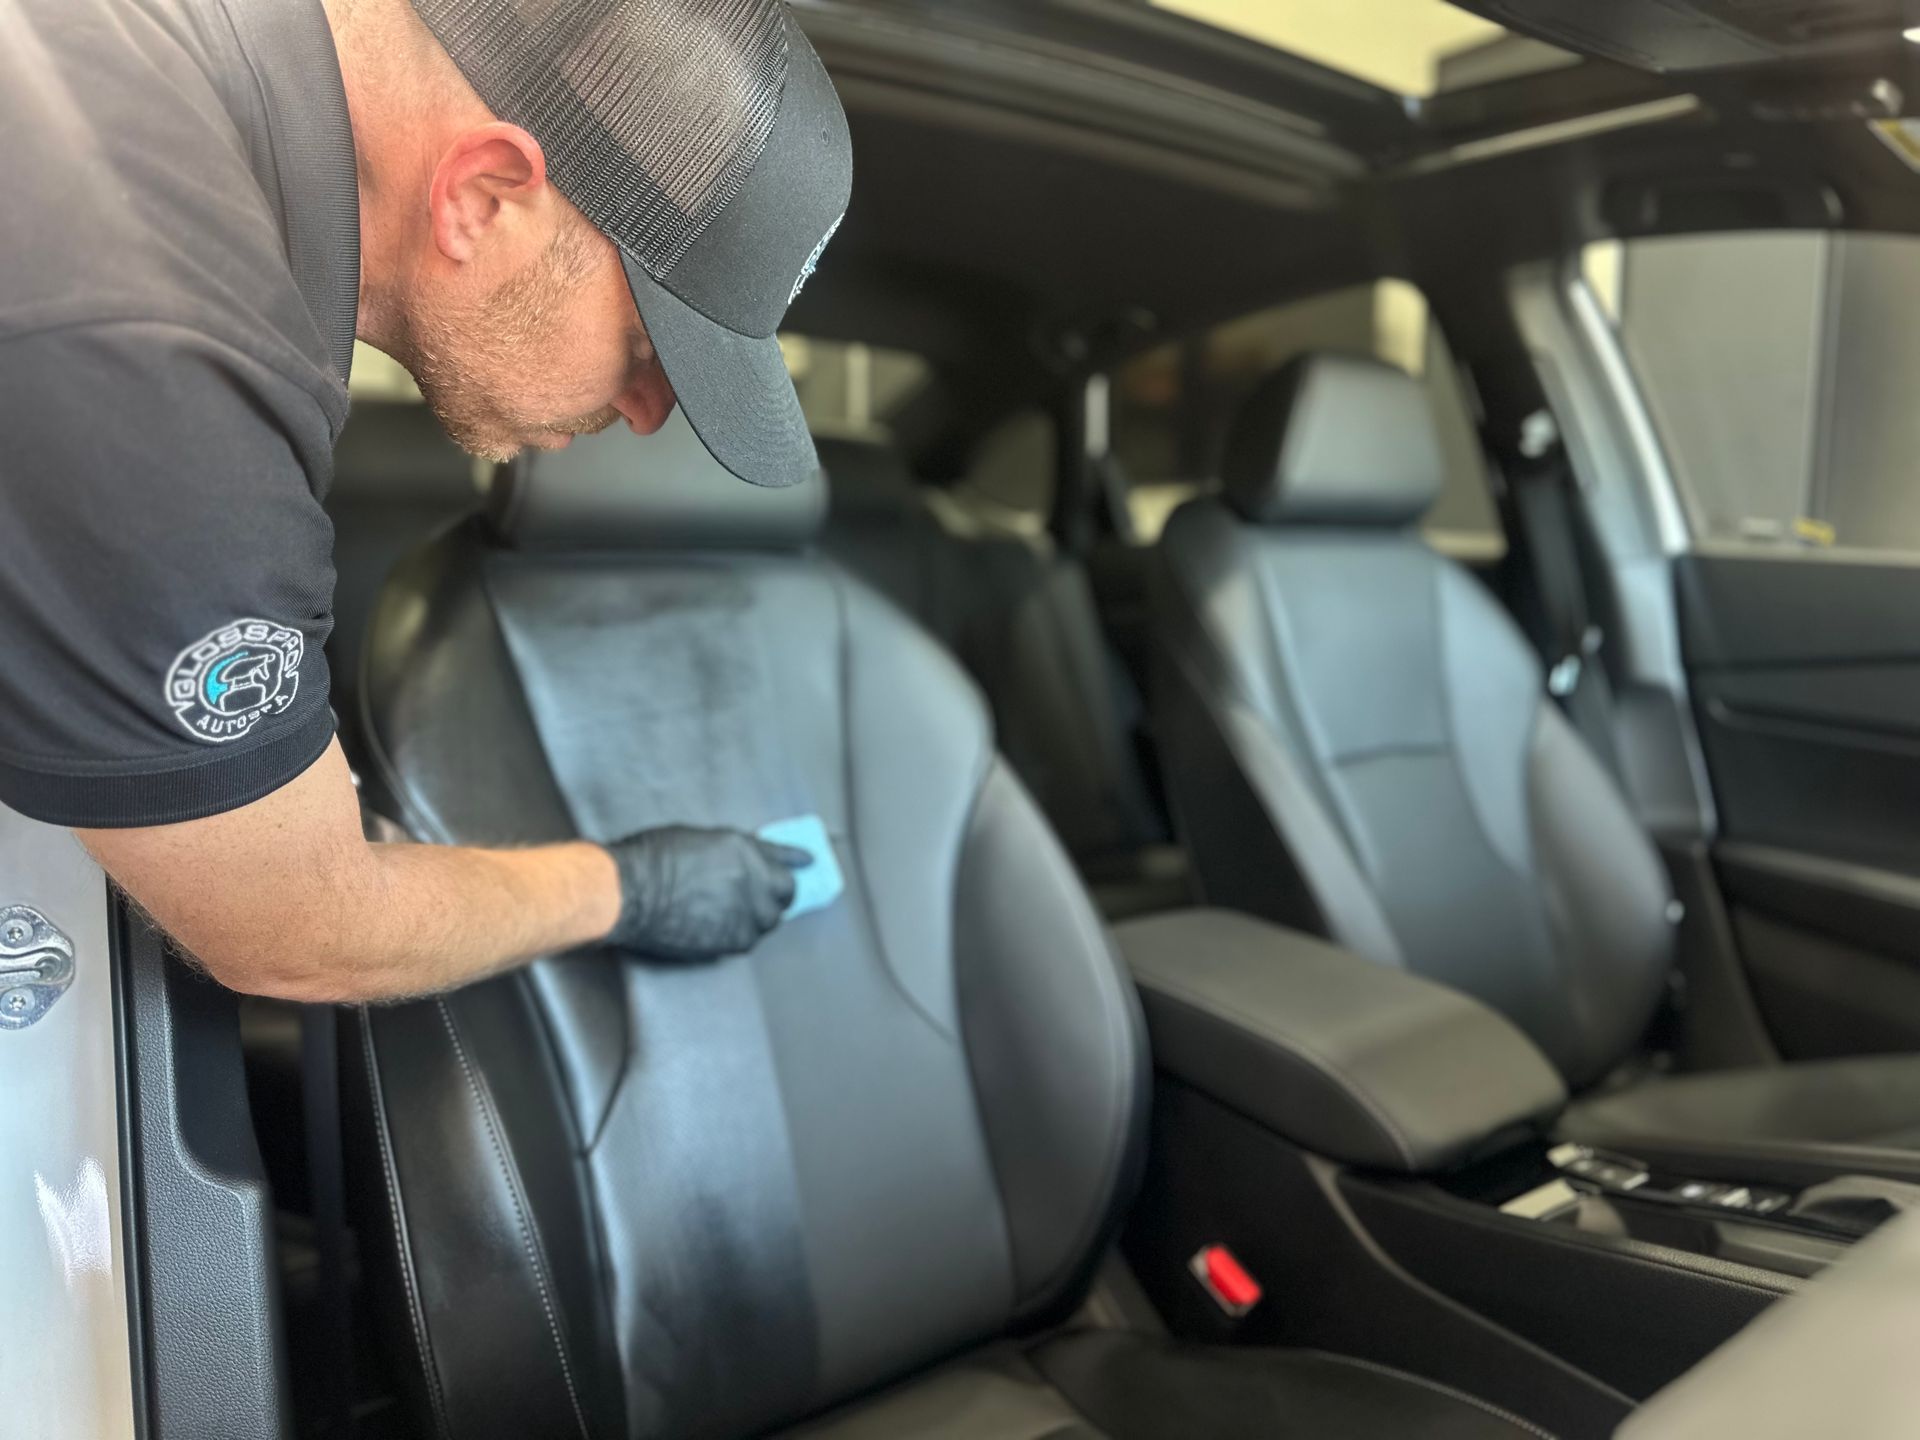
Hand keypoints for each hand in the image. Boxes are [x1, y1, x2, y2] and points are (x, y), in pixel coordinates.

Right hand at [603, 826, 811, 962]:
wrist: (629, 893)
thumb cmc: (654, 858)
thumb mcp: (701, 838)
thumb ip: (734, 851)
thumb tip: (748, 859)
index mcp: (746, 851)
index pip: (785, 861)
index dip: (794, 864)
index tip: (808, 863)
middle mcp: (754, 883)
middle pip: (784, 895)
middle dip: (776, 894)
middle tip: (761, 894)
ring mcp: (744, 915)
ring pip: (767, 922)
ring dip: (757, 917)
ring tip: (735, 913)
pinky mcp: (730, 942)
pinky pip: (746, 939)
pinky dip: (739, 933)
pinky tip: (721, 927)